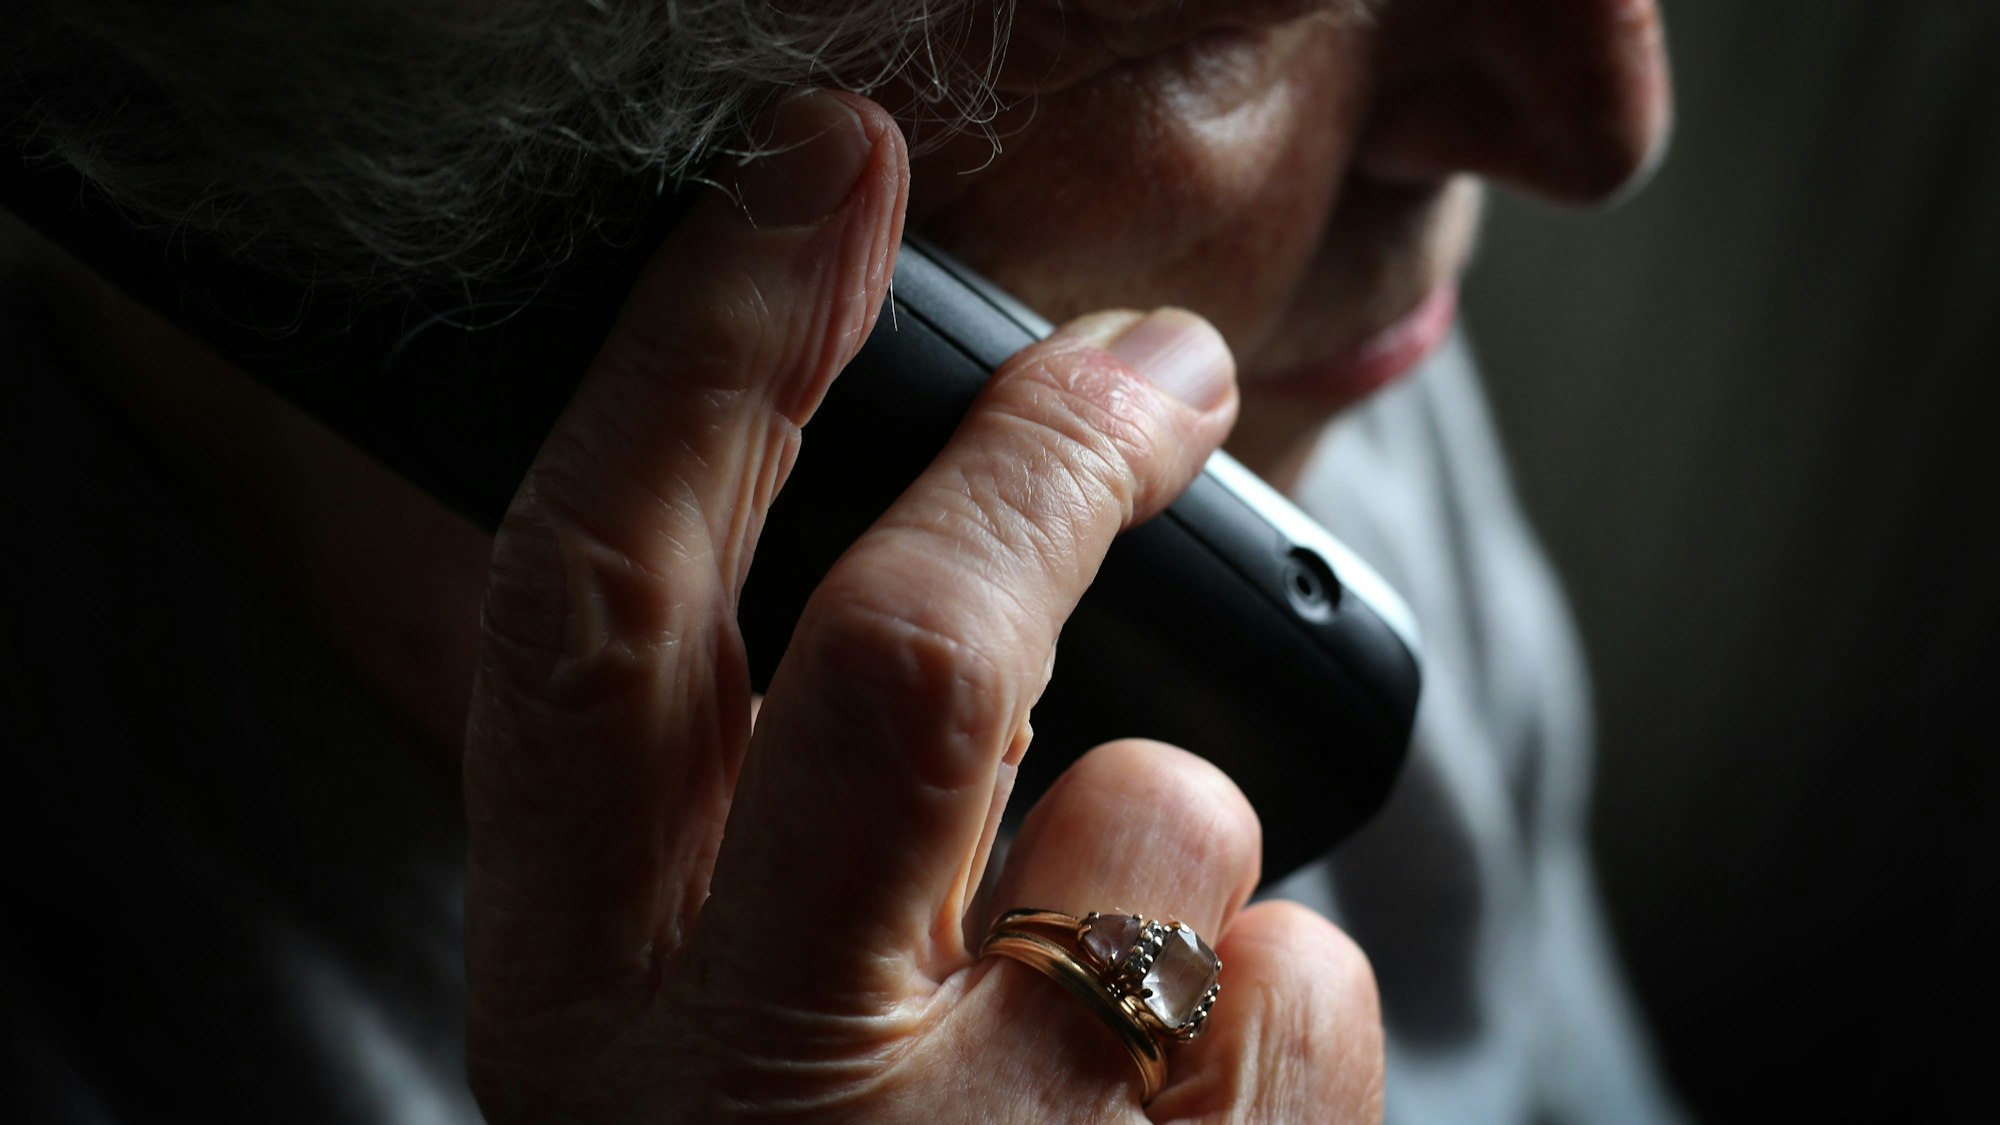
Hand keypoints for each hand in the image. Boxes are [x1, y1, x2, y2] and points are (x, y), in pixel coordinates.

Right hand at [462, 90, 1383, 1122]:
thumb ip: (753, 815)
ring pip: (1163, 817)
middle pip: (902, 656)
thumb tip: (948, 576)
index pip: (597, 606)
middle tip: (1157, 364)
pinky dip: (1284, 993)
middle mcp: (732, 1100)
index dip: (703, 354)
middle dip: (1042, 454)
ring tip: (1107, 975)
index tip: (815, 176)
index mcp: (576, 1002)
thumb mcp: (703, 1020)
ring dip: (1175, 828)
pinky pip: (1306, 980)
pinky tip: (1188, 1109)